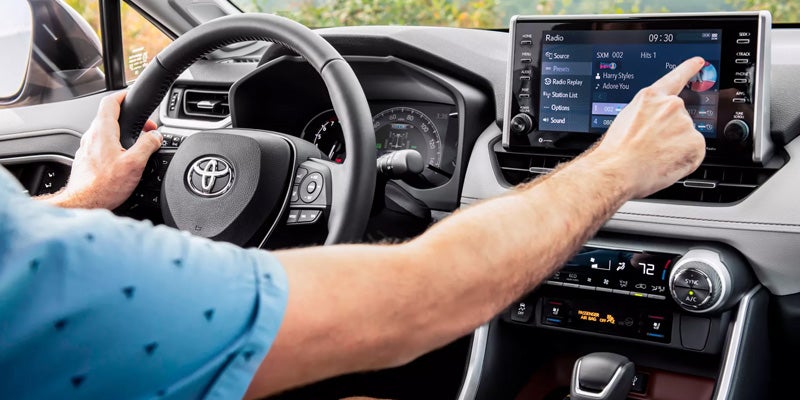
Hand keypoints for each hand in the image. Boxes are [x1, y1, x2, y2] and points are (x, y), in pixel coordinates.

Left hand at [43, 91, 162, 208]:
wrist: (84, 204)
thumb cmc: (104, 186)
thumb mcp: (135, 164)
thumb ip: (148, 145)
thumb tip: (156, 136)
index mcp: (102, 131)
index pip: (110, 102)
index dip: (123, 95)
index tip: (132, 96)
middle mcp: (91, 136)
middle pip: (109, 117)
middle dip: (129, 118)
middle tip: (147, 128)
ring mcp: (87, 148)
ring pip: (106, 132)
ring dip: (122, 132)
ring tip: (137, 144)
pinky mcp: (86, 159)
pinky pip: (102, 145)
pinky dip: (115, 145)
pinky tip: (124, 158)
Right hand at [591, 57, 706, 198]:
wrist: (617, 170)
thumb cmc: (616, 152)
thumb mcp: (624, 121)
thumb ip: (645, 115)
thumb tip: (655, 125)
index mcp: (649, 98)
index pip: (675, 78)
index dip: (688, 68)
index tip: (699, 62)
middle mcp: (670, 105)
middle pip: (679, 118)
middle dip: (670, 133)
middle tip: (651, 148)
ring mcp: (684, 122)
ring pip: (686, 137)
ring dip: (675, 148)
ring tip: (654, 158)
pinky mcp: (695, 142)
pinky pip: (694, 152)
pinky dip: (683, 160)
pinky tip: (665, 163)